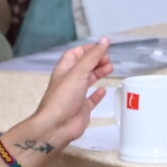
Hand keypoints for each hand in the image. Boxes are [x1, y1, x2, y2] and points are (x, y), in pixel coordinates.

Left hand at [11, 39, 113, 154]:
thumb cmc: (62, 99)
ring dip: (99, 73)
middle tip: (108, 58)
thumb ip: (93, 56)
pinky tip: (103, 90)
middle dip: (96, 60)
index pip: (76, 53)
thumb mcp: (79, 72)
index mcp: (65, 69)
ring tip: (110, 68)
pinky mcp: (81, 108)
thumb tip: (104, 41)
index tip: (102, 46)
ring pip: (88, 80)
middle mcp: (69, 81)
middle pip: (84, 66)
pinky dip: (98, 94)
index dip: (89, 49)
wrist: (57, 125)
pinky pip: (91, 99)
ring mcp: (75, 95)